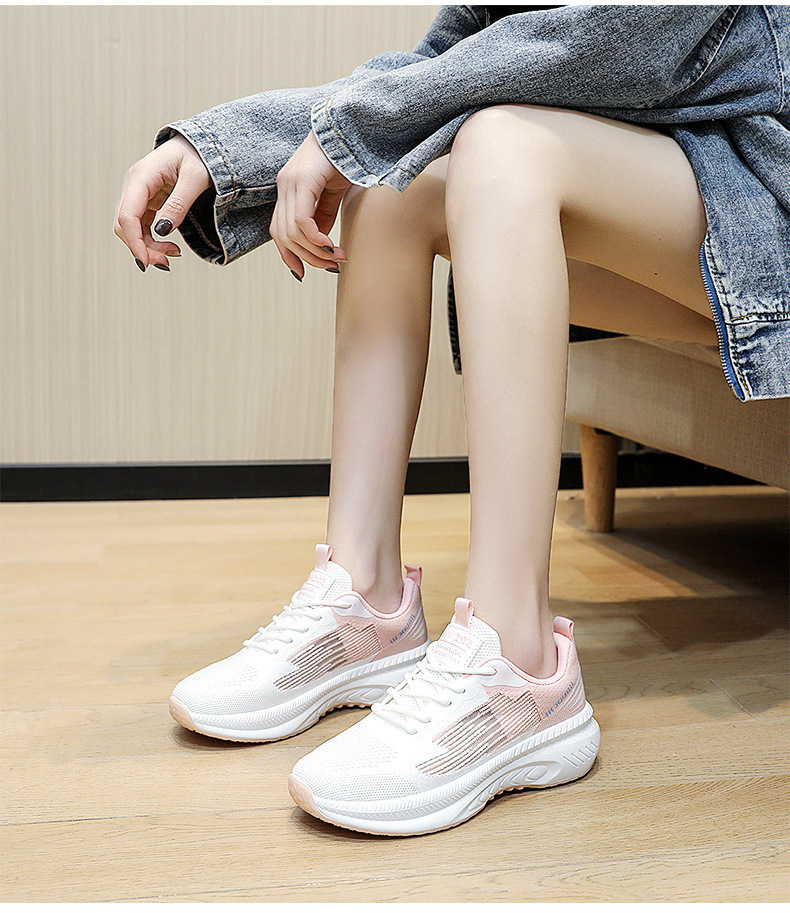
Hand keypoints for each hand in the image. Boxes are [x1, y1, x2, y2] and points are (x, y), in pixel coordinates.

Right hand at [114, 134, 211, 270]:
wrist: (201, 146)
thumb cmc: (200, 156)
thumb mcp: (196, 178)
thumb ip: (179, 203)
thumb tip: (162, 231)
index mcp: (142, 176)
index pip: (127, 215)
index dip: (134, 242)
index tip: (147, 263)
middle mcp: (135, 185)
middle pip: (125, 225)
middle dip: (142, 248)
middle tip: (168, 262)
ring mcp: (139, 194)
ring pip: (132, 229)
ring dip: (148, 247)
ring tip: (173, 254)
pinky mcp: (147, 202)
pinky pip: (142, 227)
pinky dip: (152, 241)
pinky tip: (169, 247)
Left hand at [270, 129, 351, 279]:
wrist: (350, 126)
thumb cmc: (344, 157)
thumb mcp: (332, 192)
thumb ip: (323, 215)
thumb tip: (319, 241)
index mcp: (288, 189)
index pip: (278, 230)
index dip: (288, 255)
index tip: (303, 272)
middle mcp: (284, 185)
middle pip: (283, 236)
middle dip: (306, 258)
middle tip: (330, 267)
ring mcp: (290, 182)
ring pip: (291, 232)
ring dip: (314, 252)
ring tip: (336, 258)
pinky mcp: (302, 180)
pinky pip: (302, 220)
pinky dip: (315, 238)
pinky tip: (330, 245)